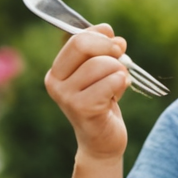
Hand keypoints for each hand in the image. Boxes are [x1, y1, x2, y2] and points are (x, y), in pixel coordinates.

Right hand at [43, 26, 130, 161]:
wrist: (102, 141)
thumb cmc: (102, 103)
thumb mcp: (100, 72)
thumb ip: (104, 52)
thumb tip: (117, 40)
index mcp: (56, 71)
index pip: (76, 39)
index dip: (100, 35)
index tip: (114, 41)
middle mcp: (55, 83)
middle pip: (83, 45)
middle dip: (109, 48)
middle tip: (121, 58)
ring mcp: (66, 97)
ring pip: (101, 64)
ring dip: (119, 71)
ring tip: (119, 84)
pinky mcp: (82, 108)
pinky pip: (112, 81)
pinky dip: (122, 84)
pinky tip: (117, 96)